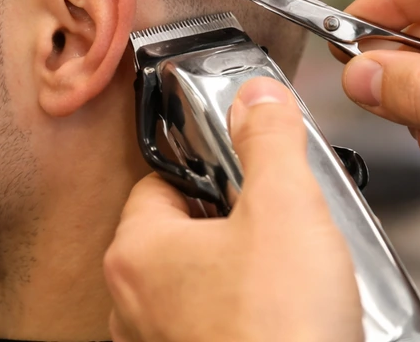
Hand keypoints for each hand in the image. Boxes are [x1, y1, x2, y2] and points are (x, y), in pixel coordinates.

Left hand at [104, 78, 362, 341]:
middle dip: (226, 224)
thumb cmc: (279, 333)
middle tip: (273, 225)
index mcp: (137, 251)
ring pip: (194, 285)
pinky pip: (209, 328)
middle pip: (179, 233)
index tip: (242, 171)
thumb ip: (269, 141)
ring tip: (283, 276)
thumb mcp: (285, 208)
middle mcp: (134, 303)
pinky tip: (280, 320)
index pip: (161, 181)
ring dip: (234, 275)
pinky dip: (239, 318)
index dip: (208, 170)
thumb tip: (258, 100)